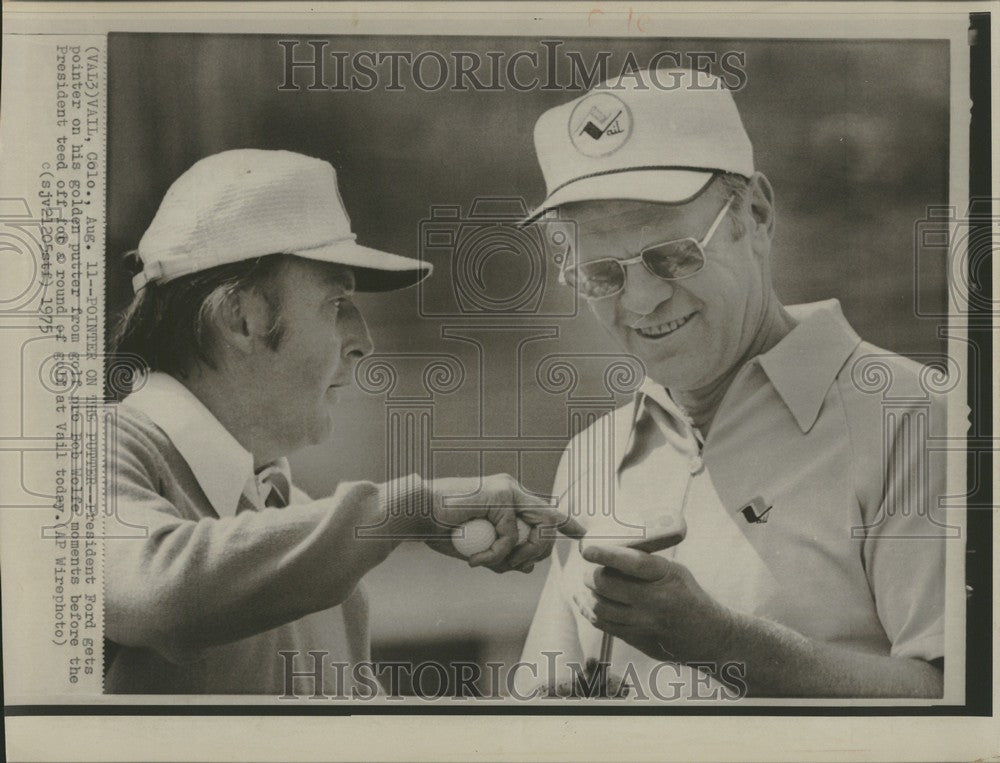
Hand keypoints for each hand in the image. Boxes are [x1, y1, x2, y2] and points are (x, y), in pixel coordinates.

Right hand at [425, 473, 584, 572]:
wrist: (417, 514)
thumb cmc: (442, 529)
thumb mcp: (478, 547)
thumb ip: (503, 554)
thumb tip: (528, 568)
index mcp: (508, 498)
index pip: (546, 511)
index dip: (566, 523)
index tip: (581, 534)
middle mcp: (512, 490)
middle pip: (549, 524)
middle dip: (538, 553)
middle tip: (510, 567)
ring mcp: (508, 490)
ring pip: (538, 530)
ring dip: (520, 556)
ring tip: (494, 565)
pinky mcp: (501, 496)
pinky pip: (510, 537)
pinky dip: (494, 556)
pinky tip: (474, 561)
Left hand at [573, 545, 734, 663]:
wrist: (707, 636)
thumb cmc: (686, 595)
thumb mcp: (674, 571)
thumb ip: (645, 563)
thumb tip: (608, 552)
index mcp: (665, 577)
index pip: (632, 563)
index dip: (606, 555)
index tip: (587, 550)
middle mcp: (653, 601)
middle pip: (607, 586)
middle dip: (591, 576)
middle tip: (589, 571)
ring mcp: (643, 623)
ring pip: (600, 607)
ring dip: (587, 595)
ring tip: (588, 587)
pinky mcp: (635, 639)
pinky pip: (603, 625)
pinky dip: (590, 612)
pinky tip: (585, 602)